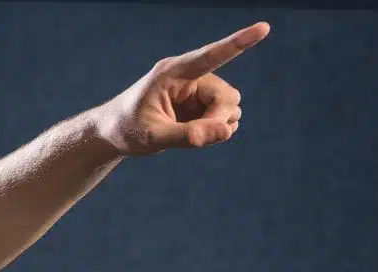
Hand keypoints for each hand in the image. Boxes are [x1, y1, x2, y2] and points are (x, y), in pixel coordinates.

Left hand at [96, 22, 268, 155]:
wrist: (114, 132)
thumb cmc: (126, 129)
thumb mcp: (152, 137)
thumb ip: (187, 137)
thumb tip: (225, 132)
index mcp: (173, 72)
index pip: (211, 56)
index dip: (238, 43)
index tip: (264, 28)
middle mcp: (190, 77)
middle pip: (228, 95)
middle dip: (219, 119)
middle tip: (197, 136)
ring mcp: (198, 91)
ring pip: (231, 107)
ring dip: (218, 125)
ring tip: (188, 135)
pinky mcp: (201, 105)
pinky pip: (225, 118)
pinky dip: (216, 130)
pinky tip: (195, 135)